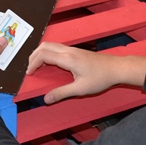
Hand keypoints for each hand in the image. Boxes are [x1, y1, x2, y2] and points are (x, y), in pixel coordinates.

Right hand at [27, 43, 145, 103]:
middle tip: (30, 69)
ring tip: (36, 65)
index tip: (29, 74)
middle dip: (33, 56)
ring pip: (50, 45)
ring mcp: (72, 49)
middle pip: (44, 46)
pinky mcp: (75, 50)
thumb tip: (46, 99)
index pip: (43, 55)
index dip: (33, 63)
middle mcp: (68, 51)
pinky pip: (56, 47)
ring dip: (40, 53)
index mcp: (68, 59)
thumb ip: (62, 93)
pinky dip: (47, 52)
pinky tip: (49, 63)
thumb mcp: (80, 89)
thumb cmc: (100, 78)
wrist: (116, 68)